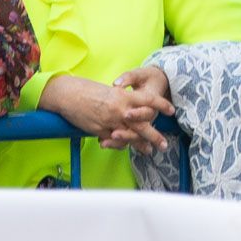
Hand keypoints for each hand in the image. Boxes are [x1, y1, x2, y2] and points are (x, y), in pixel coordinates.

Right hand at [42, 73, 172, 153]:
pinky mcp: (99, 130)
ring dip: (140, 145)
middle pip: (142, 125)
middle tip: (164, 144)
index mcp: (124, 96)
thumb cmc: (89, 90)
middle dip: (155, 136)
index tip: (172, 111)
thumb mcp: (111, 91)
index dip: (161, 105)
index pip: (148, 101)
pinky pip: (114, 141)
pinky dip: (122, 145)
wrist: (69, 94)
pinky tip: (128, 148)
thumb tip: (134, 107)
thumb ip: (124, 100)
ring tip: (149, 151)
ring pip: (129, 136)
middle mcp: (119, 110)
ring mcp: (109, 122)